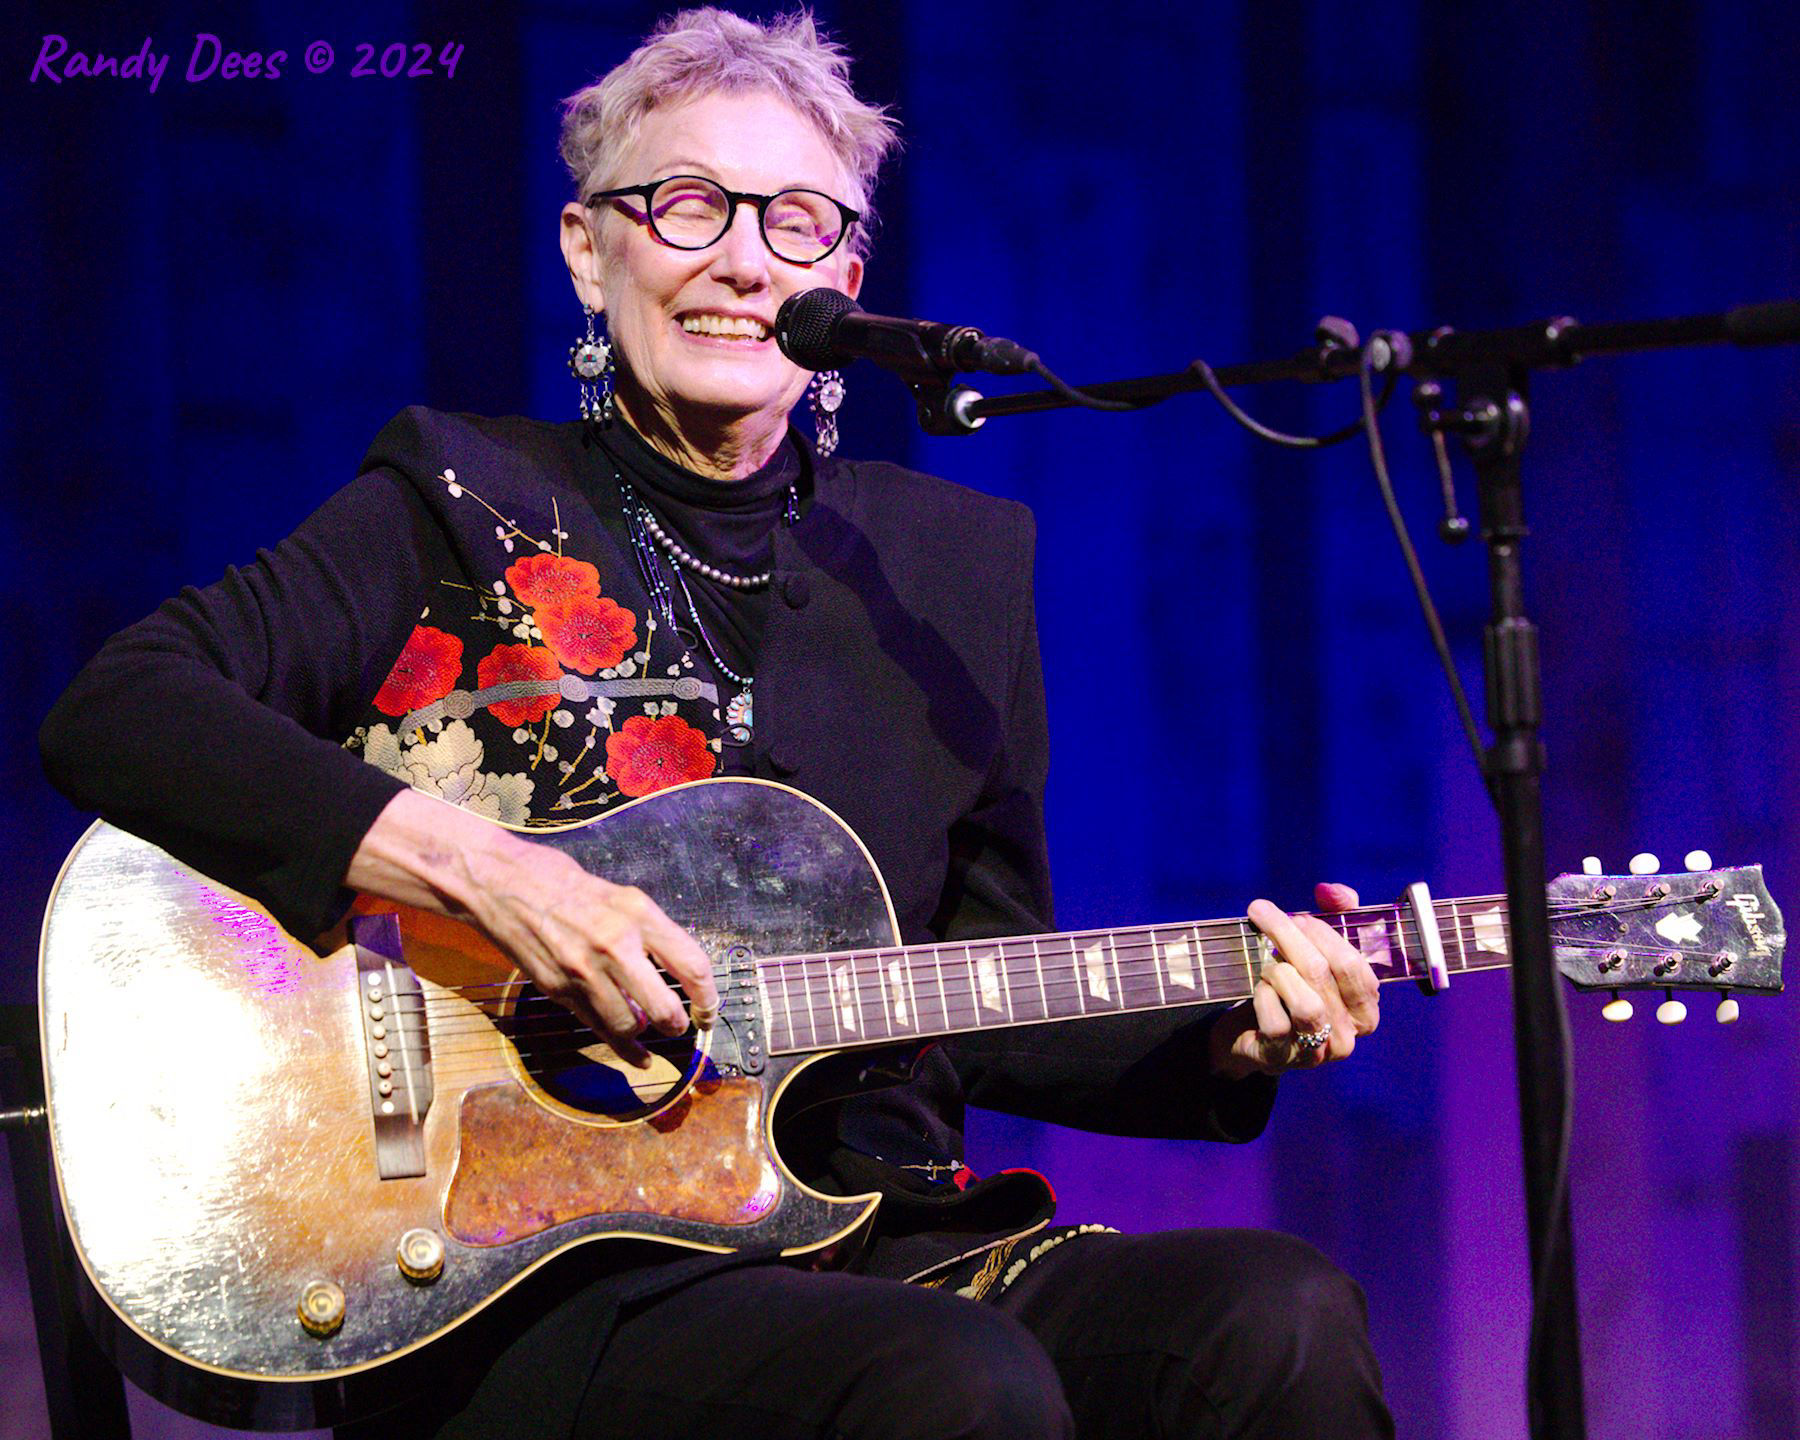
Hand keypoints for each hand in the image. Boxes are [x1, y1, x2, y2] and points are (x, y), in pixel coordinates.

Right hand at [349, 789, 718, 1066]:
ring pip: (631, 1026)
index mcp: (638, 914)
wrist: (503, 884)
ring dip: (644, 1033)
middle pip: (665, 1009)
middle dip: (677, 1024)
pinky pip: (599, 1029)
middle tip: (680, 1024)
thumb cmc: (565, 884)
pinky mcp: (559, 990)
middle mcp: (616, 944)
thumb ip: (649, 932)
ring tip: (647, 1026)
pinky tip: (637, 1055)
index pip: (692, 965)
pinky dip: (623, 1048)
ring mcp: (585, 971)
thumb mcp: (620, 895)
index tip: (709, 1010)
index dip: (708, 997)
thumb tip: (679, 970)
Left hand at [1208, 881, 1379, 1078]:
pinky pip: (1277, 1022)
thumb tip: (1329, 891)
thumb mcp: (1318, 949)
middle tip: (1262, 913)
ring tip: (1265, 961)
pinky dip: (1264, 997)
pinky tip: (1259, 988)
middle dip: (1288, 935)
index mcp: (1366, 1009)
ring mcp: (1316, 1052)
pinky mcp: (1282, 1059)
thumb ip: (1335, 914)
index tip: (1296, 916)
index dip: (1322, 934)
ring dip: (1277, 970)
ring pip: (1306, 1004)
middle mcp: (1348, 1036)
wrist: (1250, 1032)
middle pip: (1322, 974)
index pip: (1353, 965)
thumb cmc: (1292, 986)